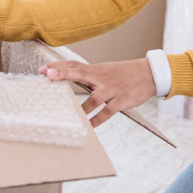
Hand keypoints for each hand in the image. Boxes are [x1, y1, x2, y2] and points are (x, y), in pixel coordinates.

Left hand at [39, 58, 155, 127]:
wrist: (149, 74)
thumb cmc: (125, 74)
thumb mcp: (106, 71)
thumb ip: (89, 75)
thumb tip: (70, 78)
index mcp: (96, 70)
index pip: (74, 65)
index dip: (58, 66)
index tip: (43, 69)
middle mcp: (101, 78)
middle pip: (79, 73)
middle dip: (62, 74)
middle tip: (47, 75)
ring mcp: (111, 89)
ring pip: (93, 98)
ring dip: (80, 106)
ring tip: (67, 112)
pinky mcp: (121, 100)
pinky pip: (107, 112)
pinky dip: (97, 120)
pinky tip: (89, 126)